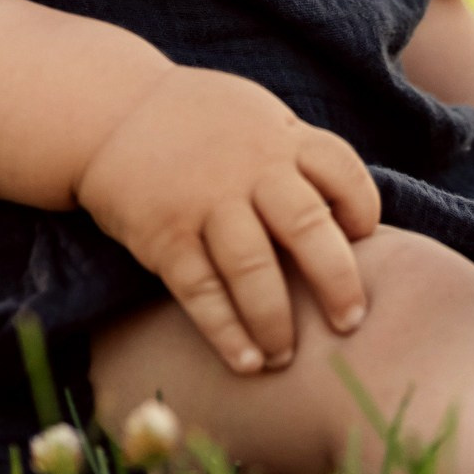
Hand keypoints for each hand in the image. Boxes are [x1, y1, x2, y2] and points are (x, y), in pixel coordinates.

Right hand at [75, 66, 379, 376]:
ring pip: (253, 269)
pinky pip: (201, 291)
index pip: (342, 172)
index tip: (364, 242)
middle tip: (350, 322)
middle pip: (307, 227)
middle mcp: (249, 170)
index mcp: (281, 138)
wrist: (109, 112)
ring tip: (286, 358)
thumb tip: (348, 218)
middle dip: (337, 281)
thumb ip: (299, 156)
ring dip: (276, 321)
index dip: (361, 209)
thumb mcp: (257, 116)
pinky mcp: (164, 235)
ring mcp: (205, 203)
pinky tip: (246, 361)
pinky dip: (226, 331)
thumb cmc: (198, 121)